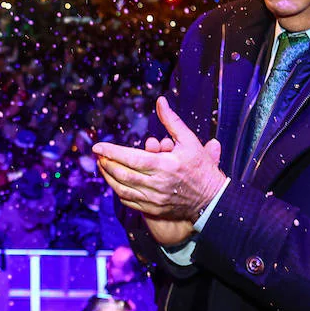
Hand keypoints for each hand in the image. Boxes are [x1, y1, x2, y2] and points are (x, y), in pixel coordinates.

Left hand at [93, 96, 226, 246]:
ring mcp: (154, 199)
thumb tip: (160, 101)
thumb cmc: (201, 167)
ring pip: (122, 189)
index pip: (130, 158)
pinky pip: (129, 201)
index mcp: (165, 166)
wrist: (212, 198)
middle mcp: (157, 184)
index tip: (97, 146)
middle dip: (106, 163)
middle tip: (98, 154)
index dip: (111, 152)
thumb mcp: (190, 140)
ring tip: (102, 165)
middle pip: (122, 174)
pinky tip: (114, 181)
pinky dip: (118, 190)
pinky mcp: (153, 209)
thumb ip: (171, 121)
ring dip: (108, 177)